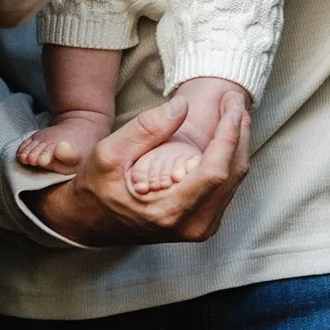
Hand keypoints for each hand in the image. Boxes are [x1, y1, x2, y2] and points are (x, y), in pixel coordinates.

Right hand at [27, 91, 250, 244]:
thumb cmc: (96, 187)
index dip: (229, 134)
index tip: (231, 104)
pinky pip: (226, 188)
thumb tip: (183, 106)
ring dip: (238, 144)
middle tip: (234, 101)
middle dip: (239, 133)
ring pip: (234, 182)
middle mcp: (191, 226)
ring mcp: (199, 228)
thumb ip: (146, 129)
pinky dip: (229, 159)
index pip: (216, 171)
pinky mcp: (202, 223)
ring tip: (233, 112)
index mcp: (170, 211)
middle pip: (233, 175)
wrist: (90, 223)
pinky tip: (224, 136)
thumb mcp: (110, 153)